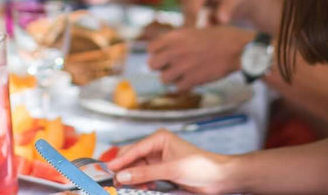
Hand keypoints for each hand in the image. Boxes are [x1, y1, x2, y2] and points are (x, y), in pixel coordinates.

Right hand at [107, 129, 234, 193]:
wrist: (219, 178)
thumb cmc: (199, 166)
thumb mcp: (171, 170)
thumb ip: (145, 173)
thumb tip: (123, 176)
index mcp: (159, 138)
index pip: (134, 149)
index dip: (121, 160)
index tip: (107, 170)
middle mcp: (157, 147)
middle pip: (134, 158)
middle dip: (124, 169)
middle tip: (112, 181)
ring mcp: (160, 160)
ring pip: (139, 169)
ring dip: (133, 178)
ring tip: (123, 187)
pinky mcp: (163, 172)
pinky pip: (146, 177)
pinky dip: (142, 183)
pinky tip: (140, 188)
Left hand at [148, 26, 252, 89]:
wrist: (236, 49)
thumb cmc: (219, 37)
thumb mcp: (194, 32)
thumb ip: (178, 40)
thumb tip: (167, 49)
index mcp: (175, 36)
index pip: (151, 48)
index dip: (156, 52)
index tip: (162, 55)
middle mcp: (175, 51)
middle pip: (152, 65)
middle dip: (159, 67)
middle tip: (168, 67)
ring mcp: (183, 66)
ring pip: (163, 79)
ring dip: (170, 78)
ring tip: (180, 75)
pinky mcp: (193, 80)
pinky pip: (178, 89)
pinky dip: (182, 87)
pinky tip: (189, 81)